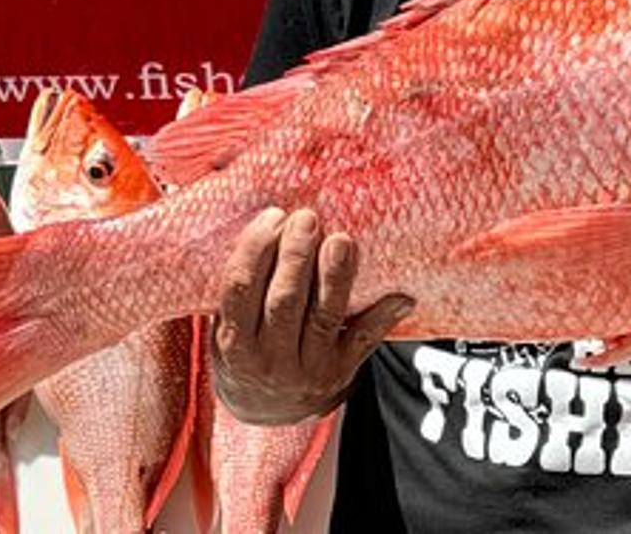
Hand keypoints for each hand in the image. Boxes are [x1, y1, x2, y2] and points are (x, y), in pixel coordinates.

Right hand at [212, 207, 412, 425]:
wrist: (269, 415)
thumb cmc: (249, 353)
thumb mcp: (230, 331)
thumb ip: (242, 291)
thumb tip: (268, 224)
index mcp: (233, 344)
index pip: (239, 292)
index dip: (254, 252)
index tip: (272, 216)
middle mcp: (268, 360)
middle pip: (283, 302)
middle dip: (295, 257)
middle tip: (306, 218)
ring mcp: (306, 369)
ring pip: (324, 317)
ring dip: (334, 276)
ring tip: (341, 240)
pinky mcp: (340, 373)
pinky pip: (364, 340)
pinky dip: (383, 315)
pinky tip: (400, 295)